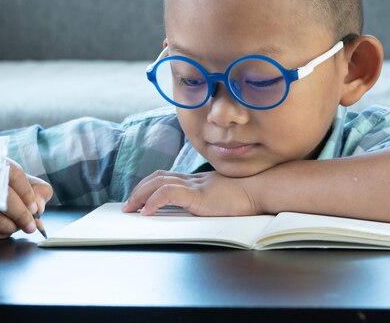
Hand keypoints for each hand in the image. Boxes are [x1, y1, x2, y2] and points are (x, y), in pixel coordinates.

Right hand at [0, 158, 53, 238]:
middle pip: (2, 199)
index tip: (35, 209)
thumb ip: (40, 192)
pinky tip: (1, 226)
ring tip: (14, 222)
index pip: (13, 174)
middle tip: (31, 225)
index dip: (26, 193)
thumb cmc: (10, 190)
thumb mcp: (29, 184)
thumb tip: (39, 207)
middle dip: (21, 215)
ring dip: (11, 226)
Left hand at [122, 170, 262, 215]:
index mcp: (198, 181)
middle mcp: (193, 180)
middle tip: (128, 205)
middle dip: (139, 190)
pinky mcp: (198, 195)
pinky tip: (147, 212)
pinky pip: (168, 194)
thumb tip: (201, 208)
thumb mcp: (222, 198)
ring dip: (140, 196)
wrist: (262, 190)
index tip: (139, 198)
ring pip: (158, 183)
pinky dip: (153, 201)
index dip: (150, 185)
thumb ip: (209, 200)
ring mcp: (195, 186)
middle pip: (158, 177)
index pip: (167, 176)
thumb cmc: (248, 197)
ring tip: (131, 209)